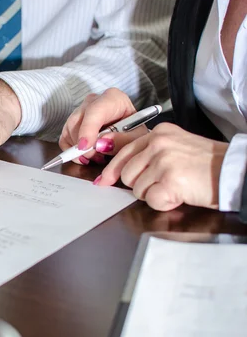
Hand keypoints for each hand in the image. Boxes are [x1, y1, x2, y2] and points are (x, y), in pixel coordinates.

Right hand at [59, 88, 148, 164]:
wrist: (128, 130)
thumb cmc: (133, 131)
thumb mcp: (137, 137)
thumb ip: (122, 140)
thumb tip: (101, 144)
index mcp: (112, 98)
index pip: (94, 111)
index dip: (87, 129)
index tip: (85, 147)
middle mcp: (93, 101)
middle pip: (78, 122)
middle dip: (84, 146)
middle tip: (98, 157)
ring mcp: (79, 110)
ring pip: (69, 132)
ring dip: (79, 150)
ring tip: (97, 156)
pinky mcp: (71, 122)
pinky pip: (64, 138)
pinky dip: (71, 150)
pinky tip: (86, 156)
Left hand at [94, 123, 228, 210]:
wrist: (233, 171)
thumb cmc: (206, 163)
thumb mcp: (174, 145)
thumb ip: (146, 150)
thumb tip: (107, 150)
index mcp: (158, 133)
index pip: (123, 151)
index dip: (111, 170)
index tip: (104, 180)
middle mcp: (158, 143)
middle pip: (126, 174)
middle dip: (140, 185)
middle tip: (164, 183)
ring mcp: (164, 161)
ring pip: (137, 189)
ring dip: (153, 194)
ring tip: (175, 186)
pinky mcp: (171, 179)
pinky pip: (152, 200)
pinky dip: (164, 203)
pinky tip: (179, 194)